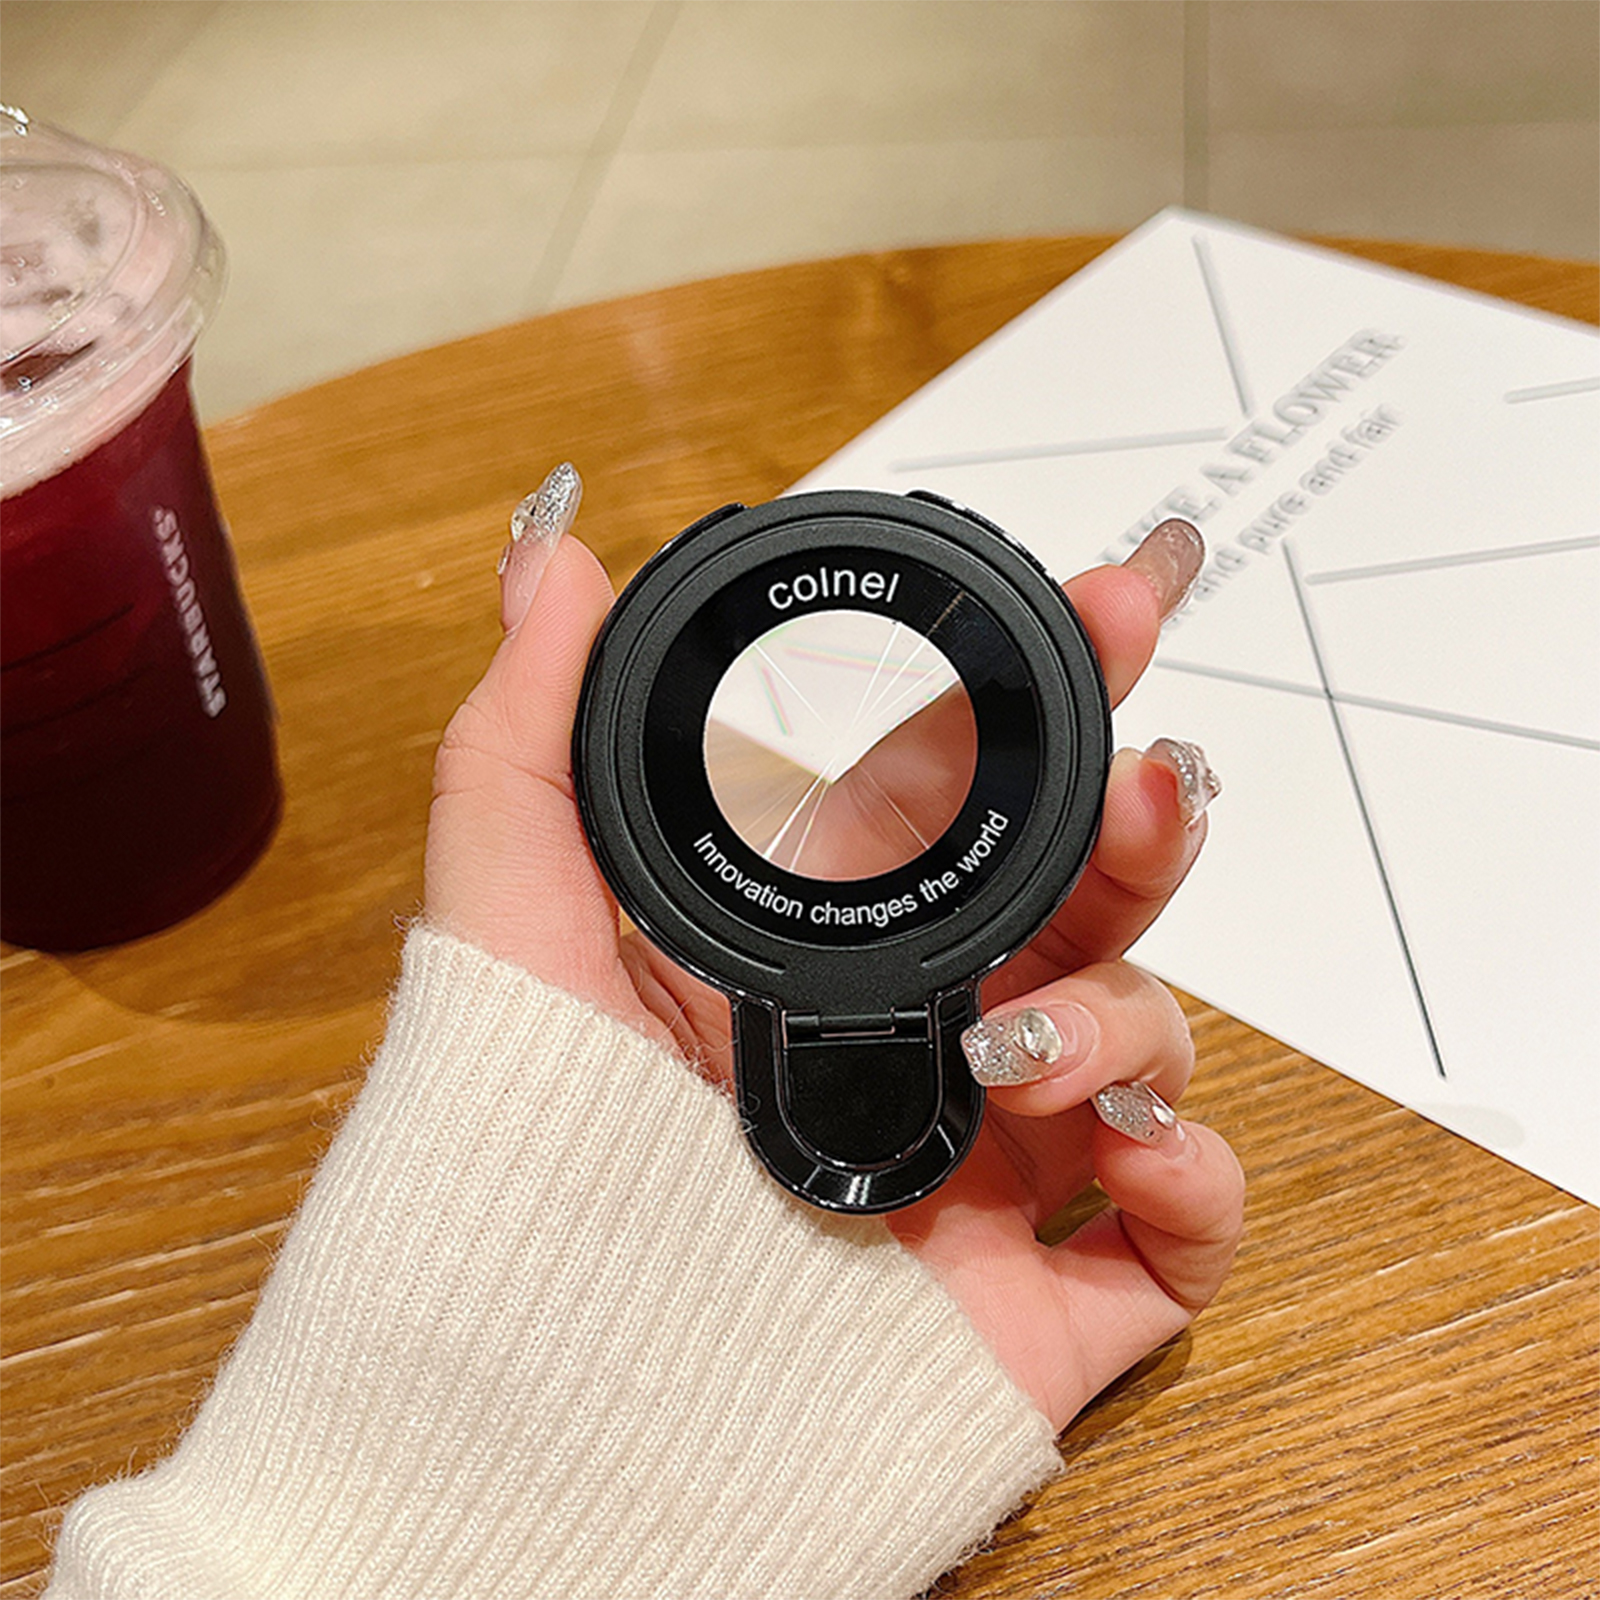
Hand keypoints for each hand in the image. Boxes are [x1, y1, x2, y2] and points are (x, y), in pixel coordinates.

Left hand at [426, 469, 1244, 1430]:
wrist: (529, 1419)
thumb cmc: (510, 1167)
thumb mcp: (506, 916)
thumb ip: (530, 727)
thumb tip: (549, 544)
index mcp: (826, 942)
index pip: (968, 794)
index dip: (1049, 694)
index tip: (1116, 598)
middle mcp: (919, 1036)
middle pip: (1086, 901)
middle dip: (1139, 824)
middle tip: (1147, 780)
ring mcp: (990, 1163)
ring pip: (1141, 1042)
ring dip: (1129, 1013)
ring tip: (1020, 1043)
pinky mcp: (1037, 1295)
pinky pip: (1178, 1226)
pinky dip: (1188, 1176)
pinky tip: (1117, 1151)